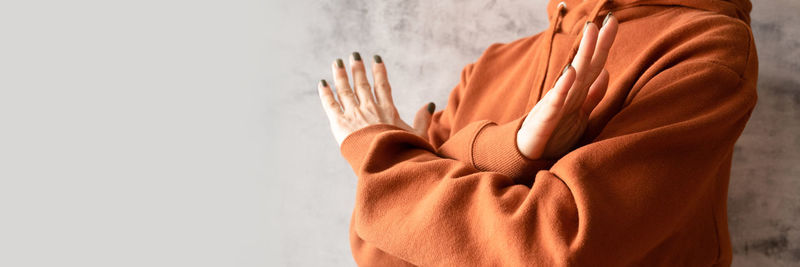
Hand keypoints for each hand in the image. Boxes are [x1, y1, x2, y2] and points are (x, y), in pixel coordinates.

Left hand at [317, 53, 434, 146]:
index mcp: (387, 111)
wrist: (385, 163)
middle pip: (362, 84)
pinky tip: (322, 83)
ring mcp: (354, 115)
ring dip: (340, 76)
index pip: (383, 86)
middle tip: (354, 56)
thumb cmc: (403, 153)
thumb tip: (429, 104)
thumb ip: (423, 120)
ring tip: (336, 63)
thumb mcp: (418, 136)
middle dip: (357, 69)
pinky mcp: (340, 124)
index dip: (379, 72)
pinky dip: (325, 93)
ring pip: (345, 90)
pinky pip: (330, 104)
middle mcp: (370, 109)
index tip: (376, 59)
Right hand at [517, 14, 617, 159]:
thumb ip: (592, 96)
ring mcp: (555, 106)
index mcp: (577, 94)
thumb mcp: (580, 116)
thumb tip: (606, 72)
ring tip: (591, 31)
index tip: (613, 21)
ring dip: (583, 54)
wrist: (526, 158)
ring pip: (573, 78)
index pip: (594, 65)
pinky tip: (571, 71)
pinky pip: (555, 103)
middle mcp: (567, 95)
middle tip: (609, 18)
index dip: (604, 45)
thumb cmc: (554, 136)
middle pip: (586, 65)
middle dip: (597, 42)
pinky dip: (563, 87)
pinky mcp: (544, 122)